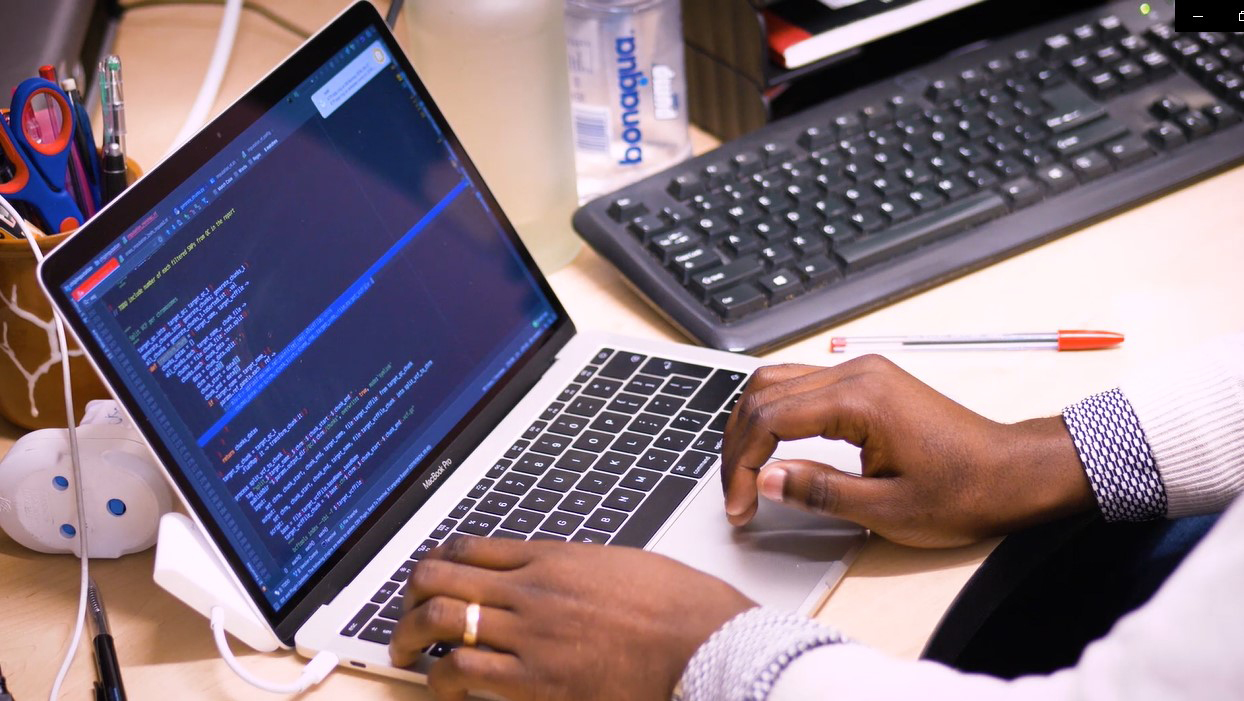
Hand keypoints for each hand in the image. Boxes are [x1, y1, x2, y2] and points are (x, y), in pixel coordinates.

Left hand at [390, 536, 755, 700]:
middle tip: (405, 619)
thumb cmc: (682, 609)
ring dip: (409, 638)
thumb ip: (580, 571)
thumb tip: (563, 579)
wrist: (707, 644)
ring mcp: (529, 634)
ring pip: (438, 620)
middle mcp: (531, 590)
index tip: (430, 578)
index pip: (470, 548)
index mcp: (554, 558)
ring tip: (404, 655)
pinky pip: (461, 673)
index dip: (437, 562)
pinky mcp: (535, 681)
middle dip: (410, 598)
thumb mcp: (624, 567)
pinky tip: (441, 690)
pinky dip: (439, 681)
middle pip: (439, 577)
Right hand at [722, 355, 1094, 546]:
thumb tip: (767, 481)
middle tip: (735, 493)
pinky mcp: (867, 381)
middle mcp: (856, 373)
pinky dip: (775, 414)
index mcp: (859, 399)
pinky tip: (773, 448)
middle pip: (764, 392)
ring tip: (746, 472)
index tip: (739, 506)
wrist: (1014, 473)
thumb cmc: (965, 491)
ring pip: (777, 381)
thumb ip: (820, 492)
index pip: (768, 418)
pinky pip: (802, 385)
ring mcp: (861, 372)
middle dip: (738, 444)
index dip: (742, 464)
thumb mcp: (887, 510)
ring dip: (751, 424)